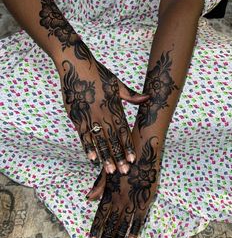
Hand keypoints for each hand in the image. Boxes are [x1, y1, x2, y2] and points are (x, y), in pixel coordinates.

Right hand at [58, 50, 148, 173]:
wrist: (76, 65)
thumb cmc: (98, 73)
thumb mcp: (117, 83)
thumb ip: (132, 95)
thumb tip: (148, 97)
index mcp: (114, 107)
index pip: (123, 130)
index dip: (128, 145)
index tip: (132, 159)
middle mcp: (103, 114)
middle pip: (112, 139)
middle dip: (118, 156)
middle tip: (124, 172)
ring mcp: (89, 115)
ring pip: (99, 140)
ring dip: (105, 156)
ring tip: (110, 170)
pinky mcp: (76, 116)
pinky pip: (83, 134)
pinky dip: (88, 146)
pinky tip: (92, 158)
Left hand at [89, 133, 159, 237]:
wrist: (142, 150)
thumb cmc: (123, 159)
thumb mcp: (108, 170)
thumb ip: (99, 186)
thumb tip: (88, 198)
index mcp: (110, 192)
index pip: (100, 215)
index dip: (96, 229)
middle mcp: (119, 198)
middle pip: (111, 223)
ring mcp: (133, 199)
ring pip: (124, 224)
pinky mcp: (146, 198)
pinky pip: (140, 218)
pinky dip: (135, 230)